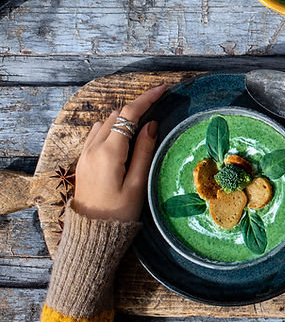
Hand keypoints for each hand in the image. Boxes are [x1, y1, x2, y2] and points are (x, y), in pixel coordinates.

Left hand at [73, 84, 165, 221]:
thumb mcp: (137, 183)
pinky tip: (125, 136)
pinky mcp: (83, 160)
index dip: (146, 98)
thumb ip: (144, 152)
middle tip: (159, 104)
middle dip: (137, 106)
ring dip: (124, 117)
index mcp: (109, 152)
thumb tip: (150, 125)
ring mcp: (85, 154)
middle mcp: (93, 148)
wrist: (91, 232)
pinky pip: (98, 133)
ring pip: (105, 122)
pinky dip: (113, 127)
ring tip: (144, 122)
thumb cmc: (119, 212)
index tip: (163, 89)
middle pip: (116, 115)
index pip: (128, 115)